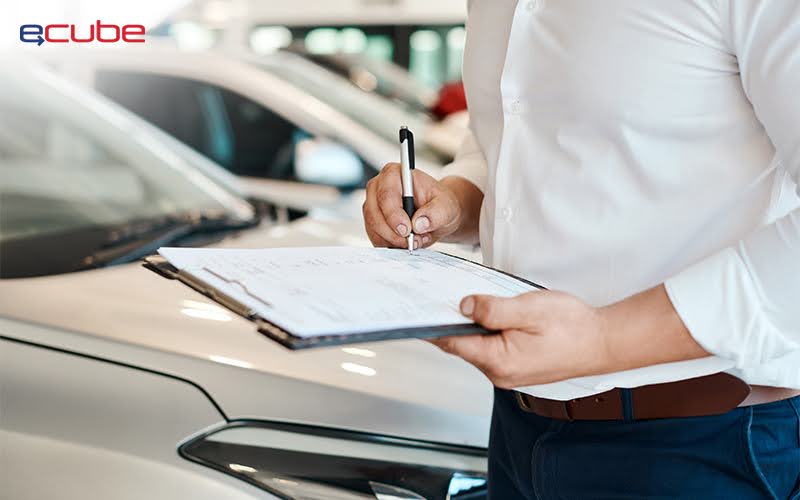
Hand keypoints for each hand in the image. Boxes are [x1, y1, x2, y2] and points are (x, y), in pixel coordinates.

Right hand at [362, 163, 466, 248]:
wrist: (437, 214)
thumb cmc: (440, 203)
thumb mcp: (446, 206)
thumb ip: (436, 213)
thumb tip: (419, 223)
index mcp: (394, 174)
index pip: (387, 195)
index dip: (394, 215)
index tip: (407, 230)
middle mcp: (378, 187)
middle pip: (374, 214)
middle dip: (394, 234)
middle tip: (414, 241)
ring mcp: (372, 205)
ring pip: (373, 229)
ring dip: (394, 241)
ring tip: (416, 240)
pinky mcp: (371, 222)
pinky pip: (375, 238)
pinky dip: (391, 245)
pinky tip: (406, 242)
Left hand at [431, 291, 612, 387]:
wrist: (603, 343)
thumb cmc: (573, 327)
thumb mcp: (529, 309)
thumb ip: (493, 309)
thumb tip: (463, 306)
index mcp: (498, 361)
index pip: (452, 342)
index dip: (432, 324)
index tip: (415, 310)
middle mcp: (498, 373)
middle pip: (460, 345)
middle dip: (448, 322)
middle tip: (435, 296)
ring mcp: (506, 373)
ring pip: (474, 347)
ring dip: (467, 326)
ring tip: (463, 301)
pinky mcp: (514, 368)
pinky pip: (489, 349)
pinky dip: (482, 333)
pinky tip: (486, 315)